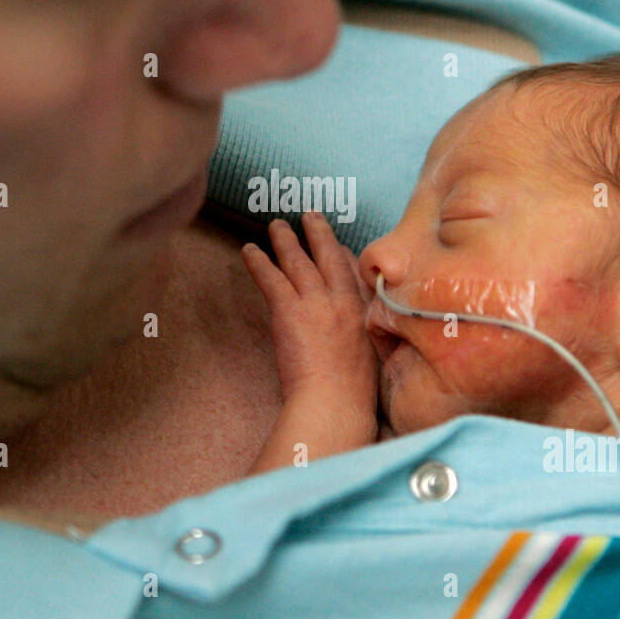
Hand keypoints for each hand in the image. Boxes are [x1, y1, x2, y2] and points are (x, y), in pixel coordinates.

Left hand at [241, 213, 377, 406]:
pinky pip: (271, 278)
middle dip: (319, 232)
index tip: (338, 245)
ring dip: (286, 240)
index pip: (353, 272)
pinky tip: (248, 250)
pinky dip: (258, 262)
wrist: (334, 404)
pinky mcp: (290, 311)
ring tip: (276, 225)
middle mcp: (342, 300)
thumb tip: (352, 333)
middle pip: (330, 256)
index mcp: (364, 312)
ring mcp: (316, 302)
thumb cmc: (352, 393)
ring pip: (298, 261)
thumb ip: (361, 336)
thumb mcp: (371, 356)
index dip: (343, 255)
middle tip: (310, 215)